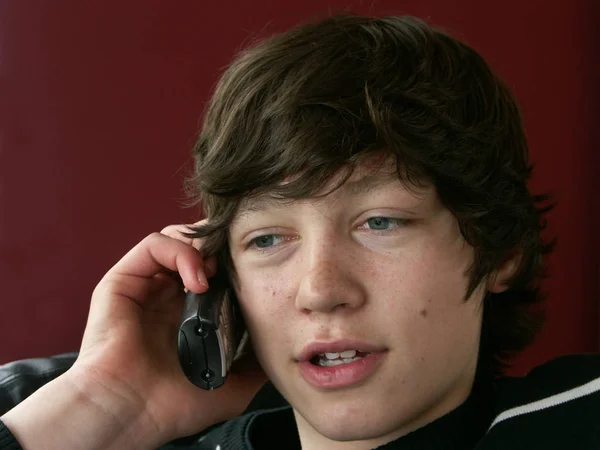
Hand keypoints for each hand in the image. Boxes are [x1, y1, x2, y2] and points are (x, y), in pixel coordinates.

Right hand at [4, 222, 265, 449]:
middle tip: (237, 261)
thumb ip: (256, 364)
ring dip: (202, 247)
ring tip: (217, 271)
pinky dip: (181, 252)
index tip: (254, 269)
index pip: (214, 270)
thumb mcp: (232, 385)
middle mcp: (166, 295)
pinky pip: (154, 244)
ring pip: (176, 239)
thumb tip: (281, 345)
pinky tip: (198, 280)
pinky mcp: (124, 280)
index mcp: (189, 314)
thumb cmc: (173, 404)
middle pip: (196, 247)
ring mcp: (145, 286)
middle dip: (220, 247)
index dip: (234, 263)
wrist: (131, 412)